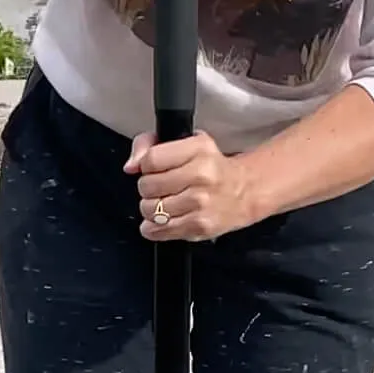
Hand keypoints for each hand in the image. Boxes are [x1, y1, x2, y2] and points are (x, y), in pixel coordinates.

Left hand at [126, 130, 259, 240]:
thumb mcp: (187, 142)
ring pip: (150, 210)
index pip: (151, 160)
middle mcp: (201, 176)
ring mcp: (200, 203)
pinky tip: (162, 220)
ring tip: (163, 203)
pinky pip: (159, 230)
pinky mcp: (199, 226)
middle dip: (148, 188)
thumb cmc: (210, 166)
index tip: (154, 169)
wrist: (243, 191)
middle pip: (147, 186)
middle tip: (160, 188)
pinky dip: (154, 227)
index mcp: (198, 149)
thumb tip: (130, 166)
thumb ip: (150, 145)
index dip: (146, 166)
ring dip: (151, 208)